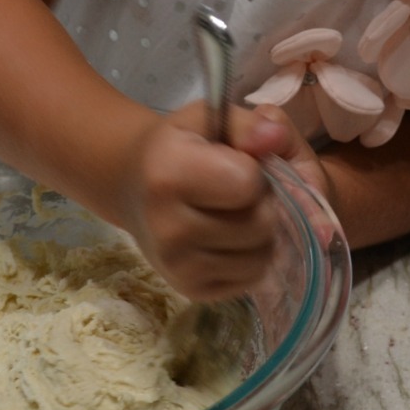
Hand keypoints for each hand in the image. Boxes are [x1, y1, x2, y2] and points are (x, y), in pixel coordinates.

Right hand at [119, 102, 323, 301]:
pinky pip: (251, 279)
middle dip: (263, 203)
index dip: (254, 170)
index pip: (248, 183)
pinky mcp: (190, 290)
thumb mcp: (212, 119)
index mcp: (169, 173)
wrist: (134, 187)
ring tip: (236, 214)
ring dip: (262, 234)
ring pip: (261, 257)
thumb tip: (275, 137)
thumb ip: (252, 124)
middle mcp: (167, 226)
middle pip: (260, 224)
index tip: (235, 163)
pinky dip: (250, 257)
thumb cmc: (182, 147)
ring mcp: (177, 265)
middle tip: (239, 192)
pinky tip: (229, 238)